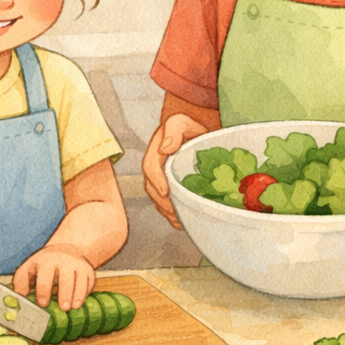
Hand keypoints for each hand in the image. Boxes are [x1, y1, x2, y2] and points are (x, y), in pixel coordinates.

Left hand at [13, 243, 95, 309]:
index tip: (43, 303)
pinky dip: (85, 293)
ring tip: (73, 307)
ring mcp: (78, 265)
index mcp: (46, 260)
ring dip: (78, 294)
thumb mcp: (30, 267)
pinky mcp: (88, 270)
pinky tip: (79, 303)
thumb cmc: (44, 264)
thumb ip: (21, 282)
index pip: (45, 274)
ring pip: (80, 279)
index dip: (43, 289)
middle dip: (65, 292)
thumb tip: (18, 298)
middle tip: (63, 308)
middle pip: (66, 276)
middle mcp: (64, 260)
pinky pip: (89, 282)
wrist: (67, 249)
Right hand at [142, 114, 209, 228]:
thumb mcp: (181, 122)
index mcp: (155, 152)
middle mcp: (155, 168)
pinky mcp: (168, 188)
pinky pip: (165, 204)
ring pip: (157, 199)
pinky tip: (181, 222)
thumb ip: (173, 130)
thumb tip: (165, 148)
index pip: (150, 168)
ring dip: (166, 211)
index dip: (156, 180)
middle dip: (161, 202)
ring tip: (178, 220)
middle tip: (174, 212)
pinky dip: (171, 215)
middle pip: (151, 188)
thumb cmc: (188, 128)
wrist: (194, 134)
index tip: (165, 191)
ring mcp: (160, 179)